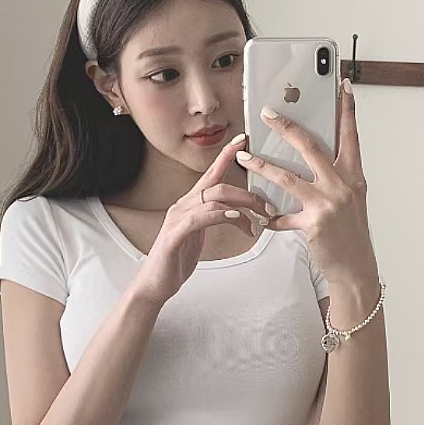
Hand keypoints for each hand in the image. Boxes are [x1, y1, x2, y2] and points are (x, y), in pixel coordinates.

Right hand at [130, 134, 272, 306]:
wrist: (155, 284)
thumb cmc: (176, 260)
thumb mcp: (200, 235)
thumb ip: (215, 219)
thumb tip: (238, 213)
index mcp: (191, 204)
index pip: (211, 173)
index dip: (226, 155)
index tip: (243, 140)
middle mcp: (183, 206)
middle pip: (219, 186)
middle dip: (248, 195)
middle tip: (268, 208)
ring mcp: (177, 219)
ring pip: (213, 199)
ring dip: (241, 207)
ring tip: (258, 221)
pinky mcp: (175, 235)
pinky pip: (199, 218)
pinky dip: (219, 215)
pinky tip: (234, 218)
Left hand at [235, 78, 375, 284]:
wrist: (356, 267)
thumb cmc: (351, 232)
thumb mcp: (351, 197)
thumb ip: (336, 175)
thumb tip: (315, 155)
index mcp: (354, 175)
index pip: (350, 135)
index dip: (346, 109)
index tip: (341, 86)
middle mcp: (342, 185)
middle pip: (310, 146)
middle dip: (285, 127)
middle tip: (266, 114)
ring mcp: (327, 204)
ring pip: (286, 177)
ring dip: (261, 166)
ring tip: (244, 157)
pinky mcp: (312, 224)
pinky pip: (280, 216)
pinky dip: (265, 215)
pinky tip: (254, 213)